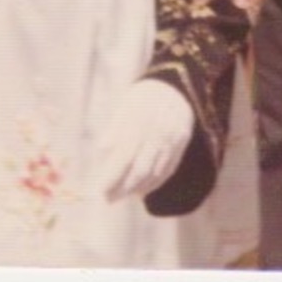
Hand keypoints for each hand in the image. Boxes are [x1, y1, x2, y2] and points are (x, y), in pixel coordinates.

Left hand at [97, 79, 194, 200]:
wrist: (176, 83)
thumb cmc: (144, 96)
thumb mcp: (126, 105)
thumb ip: (114, 128)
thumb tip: (102, 152)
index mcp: (140, 121)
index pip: (124, 156)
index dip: (112, 176)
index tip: (100, 191)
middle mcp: (158, 132)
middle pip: (140, 169)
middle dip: (123, 188)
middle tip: (109, 199)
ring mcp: (172, 139)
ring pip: (155, 172)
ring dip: (137, 189)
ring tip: (123, 196)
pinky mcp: (181, 144)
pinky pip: (168, 169)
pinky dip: (155, 183)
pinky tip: (142, 189)